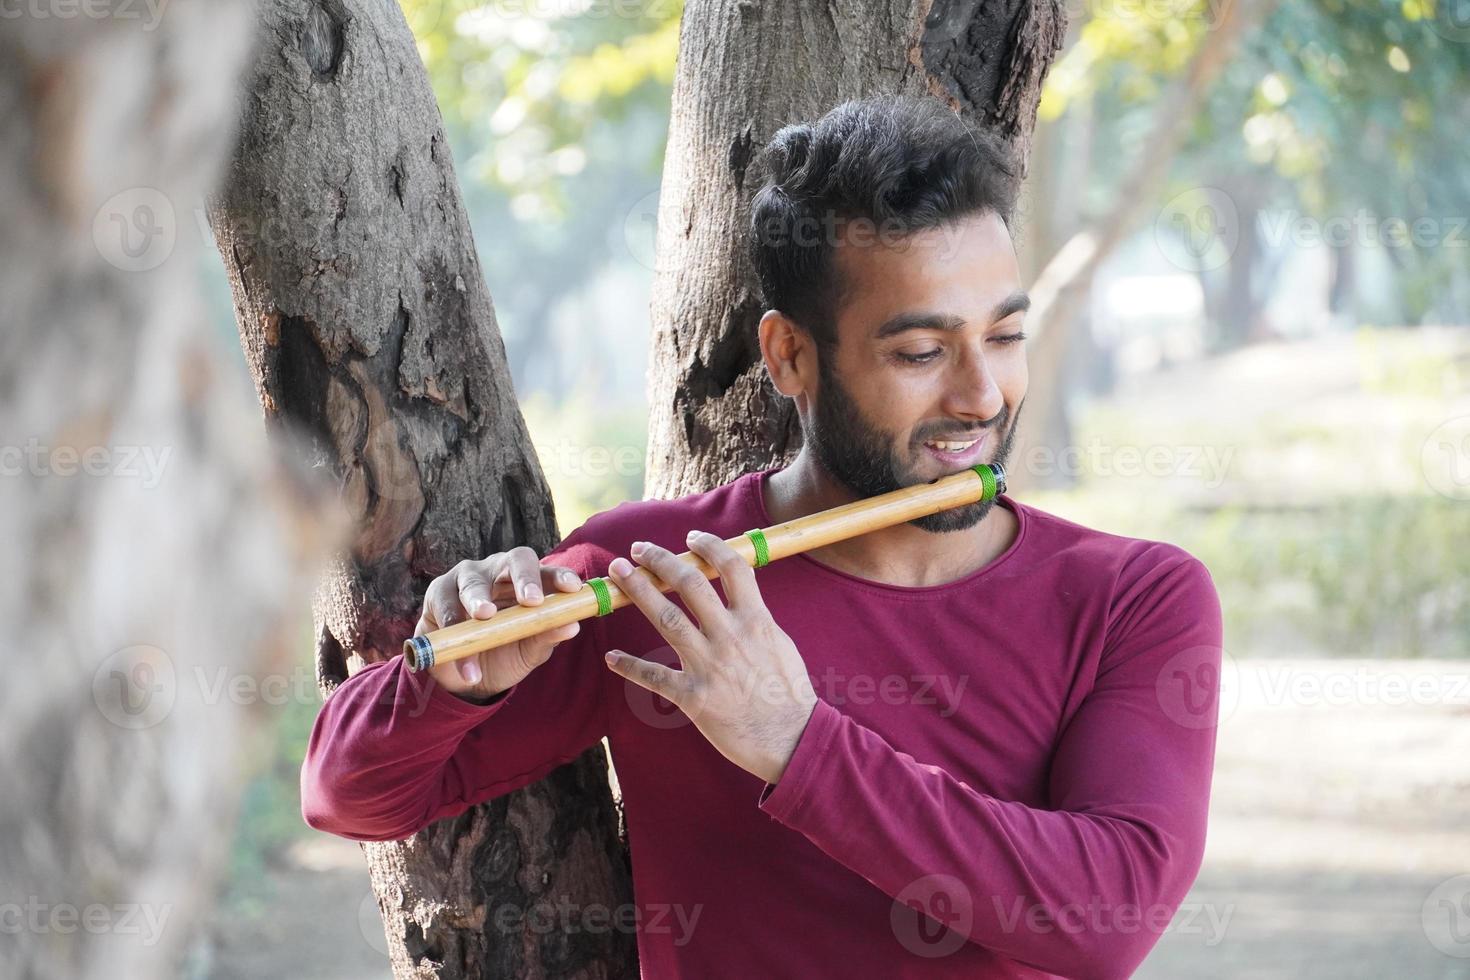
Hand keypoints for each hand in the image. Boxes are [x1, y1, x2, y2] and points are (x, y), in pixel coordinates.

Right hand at [416, 547, 584, 702]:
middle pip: (514, 560)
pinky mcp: (438, 594)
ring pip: (473, 582)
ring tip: (485, 617)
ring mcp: (466, 578)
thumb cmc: (504, 652)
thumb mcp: (528, 650)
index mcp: (527, 581)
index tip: (572, 588)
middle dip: (524, 578)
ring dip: (479, 599)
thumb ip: (546, 636)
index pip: (546, 570)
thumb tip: (572, 626)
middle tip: (532, 601)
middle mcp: (498, 571)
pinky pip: (446, 608)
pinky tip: (467, 664)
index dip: (560, 576)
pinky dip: (454, 634)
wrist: (465, 676)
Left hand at [602, 530, 817, 783]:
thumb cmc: (788, 692)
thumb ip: (756, 615)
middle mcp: (729, 636)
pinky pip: (654, 677)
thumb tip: (741, 588)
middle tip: (638, 549)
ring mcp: (709, 666)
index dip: (709, 546)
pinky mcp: (693, 697)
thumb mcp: (780, 642)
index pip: (731, 568)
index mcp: (755, 620)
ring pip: (667, 618)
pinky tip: (612, 657)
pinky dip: (630, 666)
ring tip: (618, 574)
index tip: (691, 538)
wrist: (791, 738)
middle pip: (690, 584)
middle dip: (661, 560)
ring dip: (639, 591)